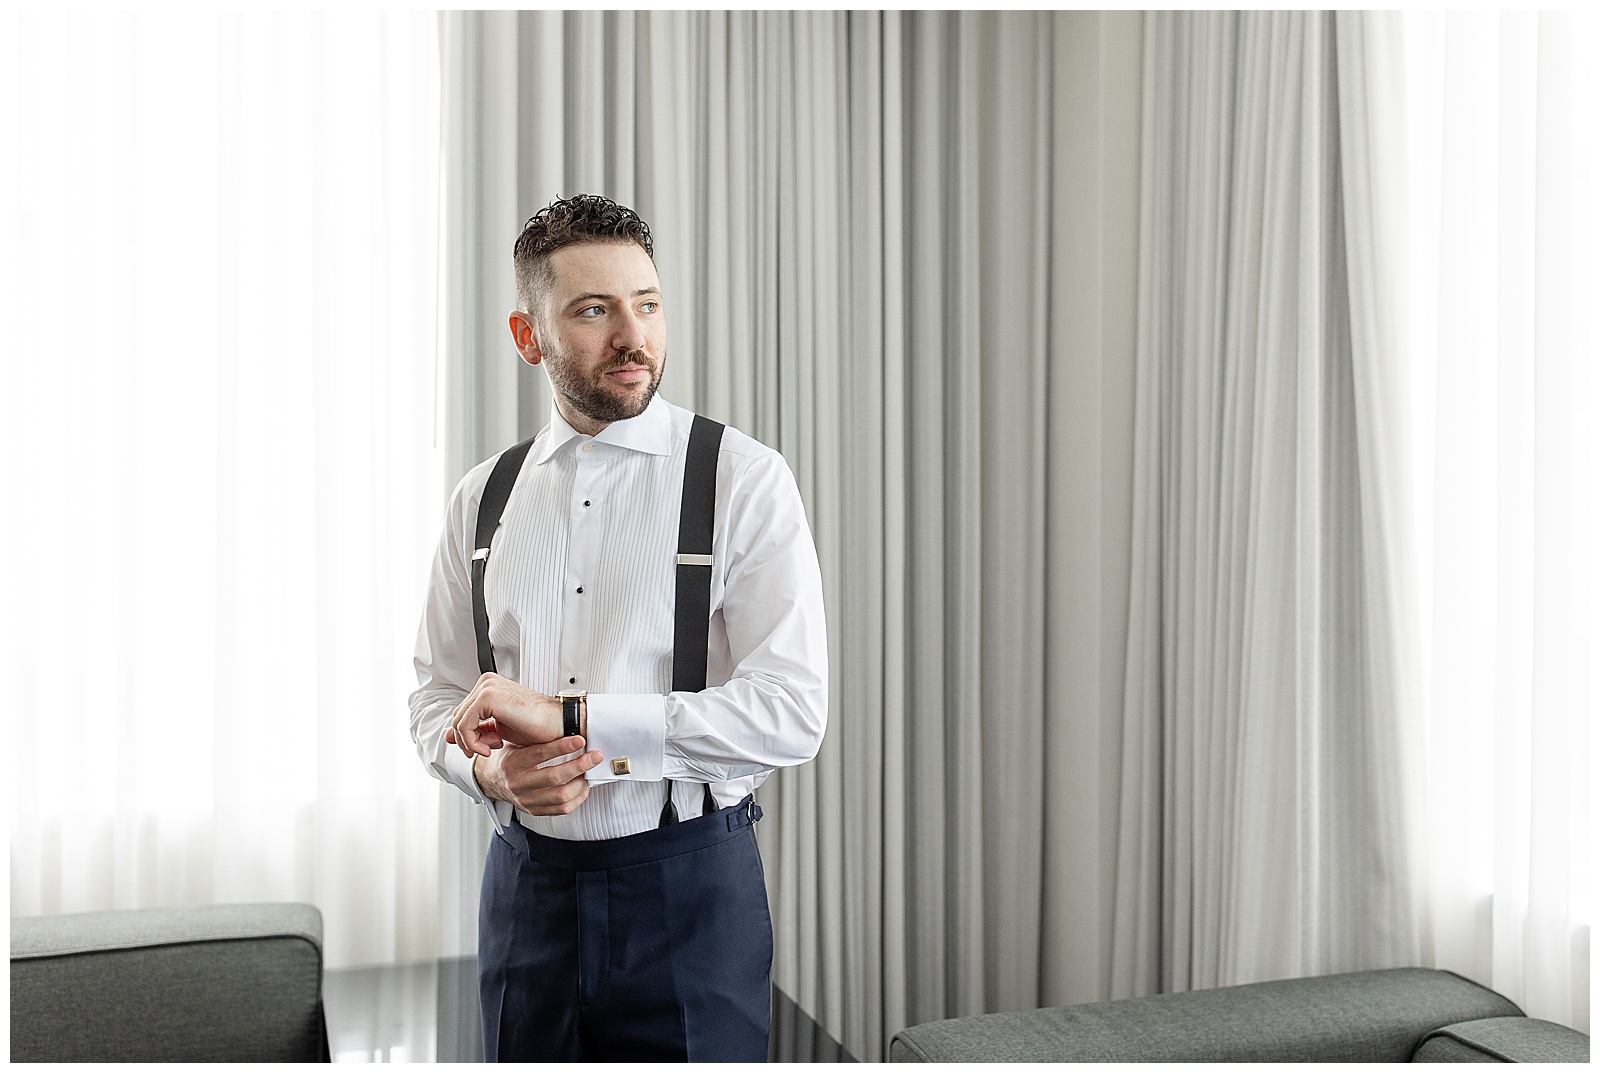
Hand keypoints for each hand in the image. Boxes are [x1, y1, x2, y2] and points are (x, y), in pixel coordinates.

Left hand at [446, 673, 561, 756]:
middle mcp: (486, 682)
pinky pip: (464, 724)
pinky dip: (472, 742)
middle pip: (458, 717)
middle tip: (491, 749)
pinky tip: (491, 747)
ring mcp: (486, 687)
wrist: (558, 726)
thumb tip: (447, 736)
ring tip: (492, 749)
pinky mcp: (487, 696)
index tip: (486, 747)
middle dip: (470, 740)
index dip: (469, 736)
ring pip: (458, 722)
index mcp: (488, 686)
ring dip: (471, 743)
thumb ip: (473, 730)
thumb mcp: (497, 730)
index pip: (462, 713)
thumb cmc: (535, 727)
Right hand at [472, 737, 603, 815]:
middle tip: (595, 756)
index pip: (540, 754)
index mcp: (512, 763)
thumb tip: (567, 723)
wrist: (491, 780)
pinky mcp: (534, 811)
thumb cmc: (510, 757)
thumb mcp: (515, 743)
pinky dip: (577, 798)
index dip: (562, 746)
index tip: (580, 739)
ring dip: (582, 783)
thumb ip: (536, 738)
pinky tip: (583, 786)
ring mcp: (526, 800)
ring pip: (561, 796)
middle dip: (580, 765)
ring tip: (590, 771)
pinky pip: (561, 809)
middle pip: (554, 777)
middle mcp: (517, 783)